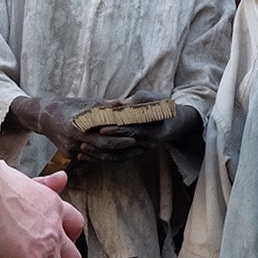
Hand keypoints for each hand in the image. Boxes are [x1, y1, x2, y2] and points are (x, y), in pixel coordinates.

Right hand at [16, 97, 133, 164]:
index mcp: (78, 126)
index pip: (104, 136)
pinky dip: (101, 155)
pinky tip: (115, 153)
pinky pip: (89, 156)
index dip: (120, 137)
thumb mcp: (87, 103)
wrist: (43, 115)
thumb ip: (106, 106)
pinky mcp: (68, 154)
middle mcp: (73, 140)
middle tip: (137, 144)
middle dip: (120, 148)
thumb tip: (127, 104)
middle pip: (101, 148)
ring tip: (130, 150)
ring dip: (113, 154)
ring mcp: (70, 149)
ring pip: (96, 155)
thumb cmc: (69, 105)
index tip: (134, 136)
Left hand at [84, 109, 200, 157]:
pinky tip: (89, 158)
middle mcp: (149, 142)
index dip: (116, 129)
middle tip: (85, 141)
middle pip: (123, 144)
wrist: (174, 122)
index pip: (132, 129)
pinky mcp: (137, 153)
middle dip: (103, 144)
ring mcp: (143, 149)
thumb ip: (135, 100)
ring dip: (100, 155)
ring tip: (82, 152)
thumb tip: (118, 103)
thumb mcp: (151, 98)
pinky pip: (119, 159)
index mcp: (154, 128)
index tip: (100, 128)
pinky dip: (104, 159)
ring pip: (119, 155)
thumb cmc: (161, 105)